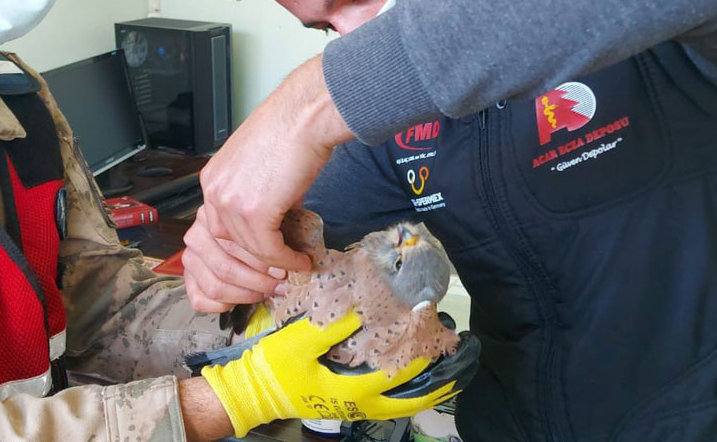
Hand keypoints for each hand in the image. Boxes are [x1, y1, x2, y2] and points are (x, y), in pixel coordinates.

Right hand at [183, 206, 283, 312]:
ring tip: (267, 292)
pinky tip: (242, 300)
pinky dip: (224, 305)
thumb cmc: (255, 217)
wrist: (232, 219)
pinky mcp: (188, 276)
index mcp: (213, 216)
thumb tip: (300, 257)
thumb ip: (279, 226)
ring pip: (217, 286)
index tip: (291, 266)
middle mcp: (196, 235)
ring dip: (246, 295)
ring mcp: (189, 256)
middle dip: (260, 281)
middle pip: (228, 268)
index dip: (269, 260)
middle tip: (281, 284)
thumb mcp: (270, 210)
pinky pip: (201, 299)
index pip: (239, 245)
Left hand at [189, 56, 351, 311]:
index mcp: (212, 181)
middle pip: (224, 250)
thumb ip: (253, 197)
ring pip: (248, 254)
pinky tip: (301, 261)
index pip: (214, 233)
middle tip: (276, 280)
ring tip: (294, 270)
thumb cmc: (290, 134)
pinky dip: (287, 261)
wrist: (305, 115)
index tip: (257, 268)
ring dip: (274, 268)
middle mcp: (214, 192)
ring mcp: (231, 202)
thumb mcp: (256, 168)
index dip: (237, 256)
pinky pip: (269, 250)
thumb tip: (270, 229)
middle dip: (251, 272)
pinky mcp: (254, 210)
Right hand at [199, 310, 467, 436]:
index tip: (432, 323)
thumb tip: (364, 306)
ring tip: (452, 373)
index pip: (398, 371)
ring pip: (404, 405)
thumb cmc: (277, 367)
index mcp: (354, 390)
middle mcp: (362, 405)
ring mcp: (357, 409)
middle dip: (439, 381)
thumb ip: (333, 325)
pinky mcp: (351, 405)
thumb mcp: (301, 340)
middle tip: (462, 360)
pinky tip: (417, 380)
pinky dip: (409, 393)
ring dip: (428, 389)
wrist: (255, 391)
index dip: (418, 347)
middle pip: (412, 399)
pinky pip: (391, 404)